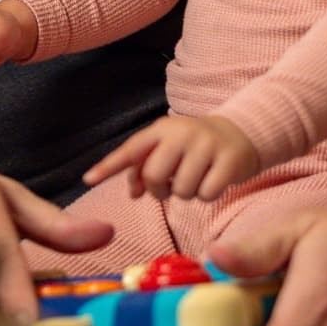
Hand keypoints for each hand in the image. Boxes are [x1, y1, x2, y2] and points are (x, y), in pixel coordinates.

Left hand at [82, 114, 259, 200]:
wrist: (239, 134)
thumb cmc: (194, 147)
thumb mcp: (169, 149)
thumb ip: (147, 167)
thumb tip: (133, 192)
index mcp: (162, 130)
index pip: (131, 149)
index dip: (109, 165)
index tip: (87, 179)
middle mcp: (182, 133)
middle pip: (155, 175)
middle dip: (160, 190)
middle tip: (171, 186)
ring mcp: (206, 145)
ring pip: (182, 190)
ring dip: (187, 193)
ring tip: (196, 178)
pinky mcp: (228, 160)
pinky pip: (206, 195)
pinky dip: (208, 195)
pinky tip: (213, 181)